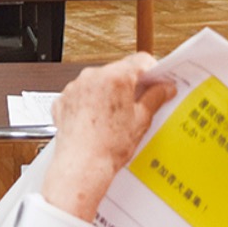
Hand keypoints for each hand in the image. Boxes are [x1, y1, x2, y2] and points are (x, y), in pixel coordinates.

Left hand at [41, 54, 175, 221]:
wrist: (81, 165)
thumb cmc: (109, 146)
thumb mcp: (141, 121)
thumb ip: (155, 98)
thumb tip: (164, 88)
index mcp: (115, 77)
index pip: (140, 61)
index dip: (152, 71)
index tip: (157, 83)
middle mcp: (92, 76)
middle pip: (118, 70)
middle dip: (129, 85)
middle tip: (138, 104)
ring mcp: (75, 87)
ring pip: (98, 82)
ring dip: (108, 93)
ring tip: (115, 119)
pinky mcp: (63, 99)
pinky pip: (81, 94)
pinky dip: (89, 103)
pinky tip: (97, 122)